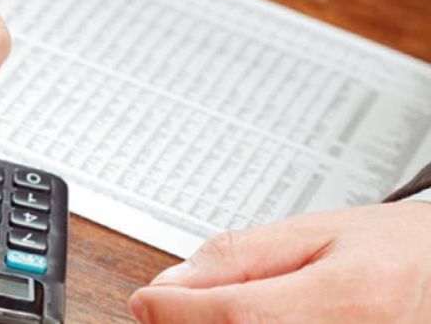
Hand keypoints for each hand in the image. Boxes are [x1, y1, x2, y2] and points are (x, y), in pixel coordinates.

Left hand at [130, 202, 430, 322]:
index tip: (145, 300)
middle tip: (166, 306)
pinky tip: (236, 322)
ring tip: (198, 310)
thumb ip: (244, 254)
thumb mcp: (322, 232)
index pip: (235, 314)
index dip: (176, 310)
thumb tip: (178, 280)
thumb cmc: (401, 253)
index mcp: (347, 300)